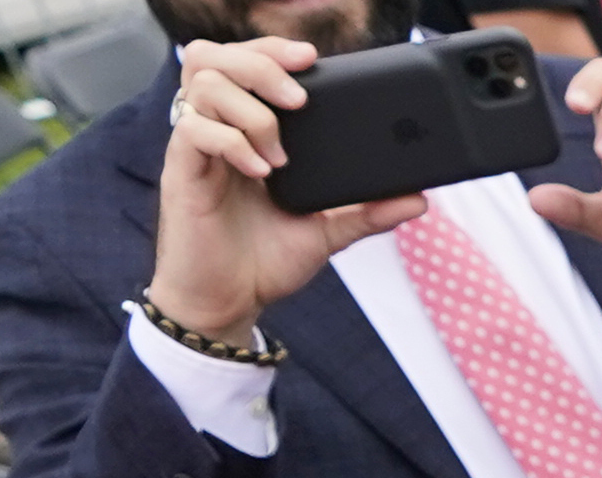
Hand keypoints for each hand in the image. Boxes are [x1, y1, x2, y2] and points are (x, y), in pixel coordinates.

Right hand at [151, 35, 429, 342]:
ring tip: (279, 153)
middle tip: (299, 97)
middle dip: (262, 63)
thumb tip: (418, 199)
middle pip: (216, 56)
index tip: (312, 59)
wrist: (229, 304)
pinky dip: (231, 141)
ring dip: (250, 109)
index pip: (247, 60)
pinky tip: (261, 170)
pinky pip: (194, 129)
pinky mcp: (182, 171)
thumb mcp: (327, 232)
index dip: (274, 48)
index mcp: (247, 128)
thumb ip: (368, 212)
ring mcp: (197, 147)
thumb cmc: (264, 262)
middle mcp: (219, 128)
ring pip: (204, 82)